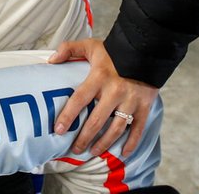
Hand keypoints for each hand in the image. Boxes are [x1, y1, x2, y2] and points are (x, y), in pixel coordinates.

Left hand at [50, 38, 157, 156]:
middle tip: (75, 149)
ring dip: (104, 144)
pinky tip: (123, 153)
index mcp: (99, 77)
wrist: (146, 49)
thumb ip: (70, 49)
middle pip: (96, 120)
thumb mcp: (91, 45)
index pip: (80, 99)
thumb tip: (52, 60)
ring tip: (93, 152)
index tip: (59, 129)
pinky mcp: (145, 106)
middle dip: (84, 138)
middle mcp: (115, 91)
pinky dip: (131, 143)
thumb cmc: (116, 51)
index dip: (68, 116)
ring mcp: (131, 100)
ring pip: (116, 129)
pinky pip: (138, 128)